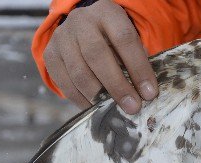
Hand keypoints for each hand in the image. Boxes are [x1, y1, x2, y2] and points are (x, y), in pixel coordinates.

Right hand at [43, 0, 157, 113]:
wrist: (84, 29)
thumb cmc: (114, 41)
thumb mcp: (129, 41)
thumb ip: (137, 61)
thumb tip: (145, 93)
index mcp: (107, 13)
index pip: (124, 39)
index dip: (138, 68)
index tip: (149, 92)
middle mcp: (81, 21)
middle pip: (97, 55)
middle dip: (117, 86)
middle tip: (132, 107)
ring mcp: (62, 37)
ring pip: (79, 72)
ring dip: (99, 97)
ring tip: (114, 111)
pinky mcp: (50, 55)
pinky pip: (65, 83)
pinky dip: (82, 100)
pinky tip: (96, 109)